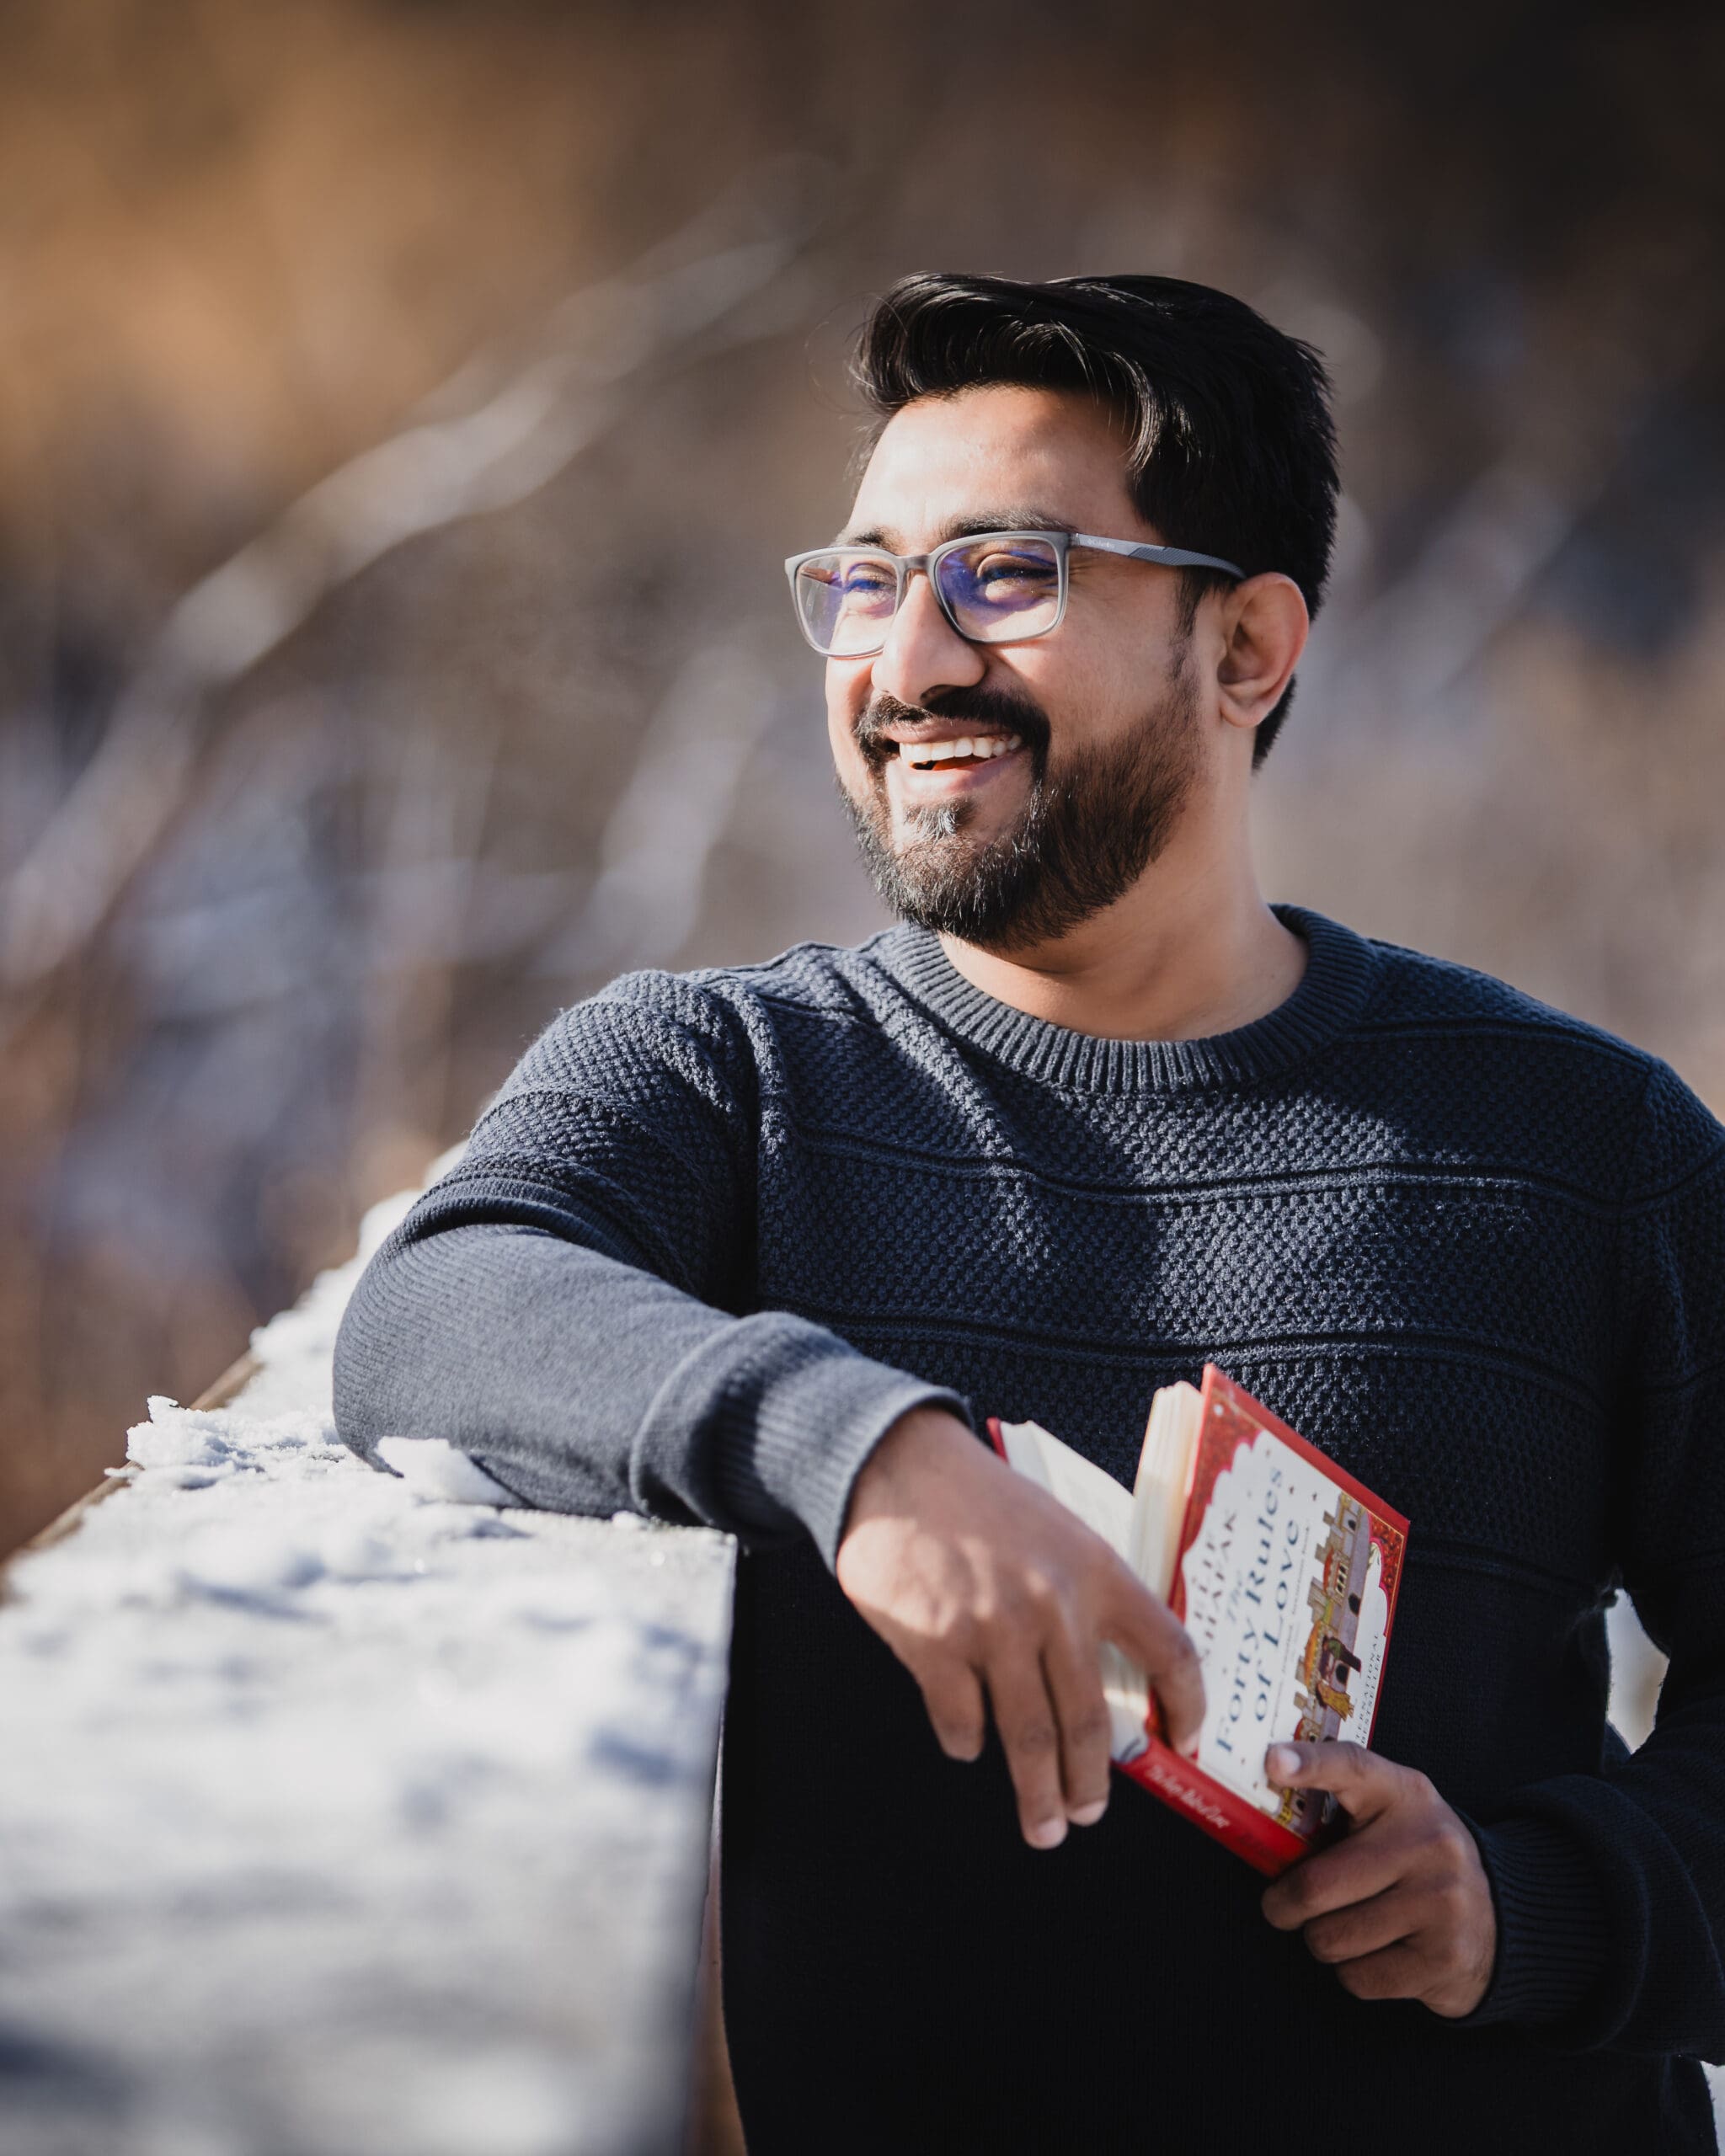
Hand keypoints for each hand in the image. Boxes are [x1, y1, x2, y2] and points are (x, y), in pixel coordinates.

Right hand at [835, 1406, 1203, 1851]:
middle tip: (1087, 1813)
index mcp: (1096, 1570)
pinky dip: (967, 1742)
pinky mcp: (936, 1644)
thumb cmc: (980, 1498)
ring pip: (1029, 1737)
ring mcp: (993, 1629)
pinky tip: (969, 1743)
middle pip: (1090, 1721)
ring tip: (1044, 1826)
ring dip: (1038, 1794)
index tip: (1186, 1742)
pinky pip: (962, 1721)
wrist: (897, 1467)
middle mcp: (1053, 1605)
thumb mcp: (1058, 1528)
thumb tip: (1109, 1672)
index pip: (1168, 1649)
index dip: (1188, 1705)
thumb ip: (1086, 1592)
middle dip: (1091, 1783)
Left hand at [1260, 1741, 1495, 2017]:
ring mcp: (1442, 1902)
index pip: (1352, 1767)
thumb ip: (1337, 1812)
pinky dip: (1353, 1972)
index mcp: (1405, 1794)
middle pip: (1316, 1884)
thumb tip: (1255, 1817)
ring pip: (1330, 1938)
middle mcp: (1428, 1842)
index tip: (1272, 1762)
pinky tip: (1379, 1953)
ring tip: (1347, 1926)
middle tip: (1281, 1906)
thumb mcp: (1390, 1820)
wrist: (1501, 1921)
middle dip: (1283, 1904)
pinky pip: (1357, 1977)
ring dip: (1322, 1941)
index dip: (1309, 1763)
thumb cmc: (1414, 1862)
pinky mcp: (1444, 1958)